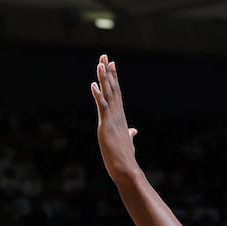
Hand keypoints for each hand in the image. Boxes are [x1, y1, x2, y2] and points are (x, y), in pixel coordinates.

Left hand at [90, 53, 139, 179]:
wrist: (126, 168)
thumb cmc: (125, 157)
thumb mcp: (127, 142)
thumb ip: (130, 134)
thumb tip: (133, 131)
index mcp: (120, 116)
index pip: (117, 93)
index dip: (114, 78)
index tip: (111, 64)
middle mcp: (117, 114)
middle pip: (113, 88)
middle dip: (108, 72)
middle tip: (105, 56)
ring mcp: (112, 119)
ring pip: (108, 94)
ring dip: (104, 79)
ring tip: (100, 63)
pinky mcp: (106, 125)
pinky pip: (102, 107)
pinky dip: (98, 95)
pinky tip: (93, 85)